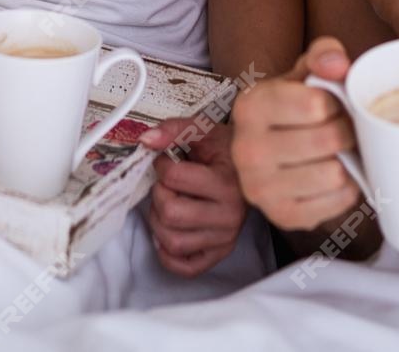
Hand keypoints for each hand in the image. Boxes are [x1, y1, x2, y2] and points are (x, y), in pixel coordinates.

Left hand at [140, 116, 245, 275]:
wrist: (252, 168)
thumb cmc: (226, 150)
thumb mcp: (203, 130)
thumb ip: (173, 130)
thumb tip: (146, 141)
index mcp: (226, 183)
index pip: (174, 178)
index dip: (162, 165)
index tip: (167, 161)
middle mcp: (229, 216)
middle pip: (170, 213)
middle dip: (159, 194)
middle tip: (167, 185)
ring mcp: (225, 238)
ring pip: (172, 242)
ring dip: (159, 222)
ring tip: (168, 204)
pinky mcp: (220, 253)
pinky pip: (185, 267)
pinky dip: (168, 254)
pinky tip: (169, 231)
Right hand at [229, 37, 359, 231]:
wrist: (272, 153)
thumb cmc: (294, 108)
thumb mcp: (304, 73)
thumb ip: (323, 55)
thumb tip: (337, 64)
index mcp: (249, 106)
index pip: (315, 105)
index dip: (337, 103)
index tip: (333, 105)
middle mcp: (246, 150)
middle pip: (328, 140)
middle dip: (347, 131)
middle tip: (344, 129)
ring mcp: (261, 188)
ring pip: (334, 173)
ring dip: (348, 161)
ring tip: (339, 151)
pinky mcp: (282, 216)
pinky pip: (337, 201)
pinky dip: (346, 188)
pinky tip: (333, 174)